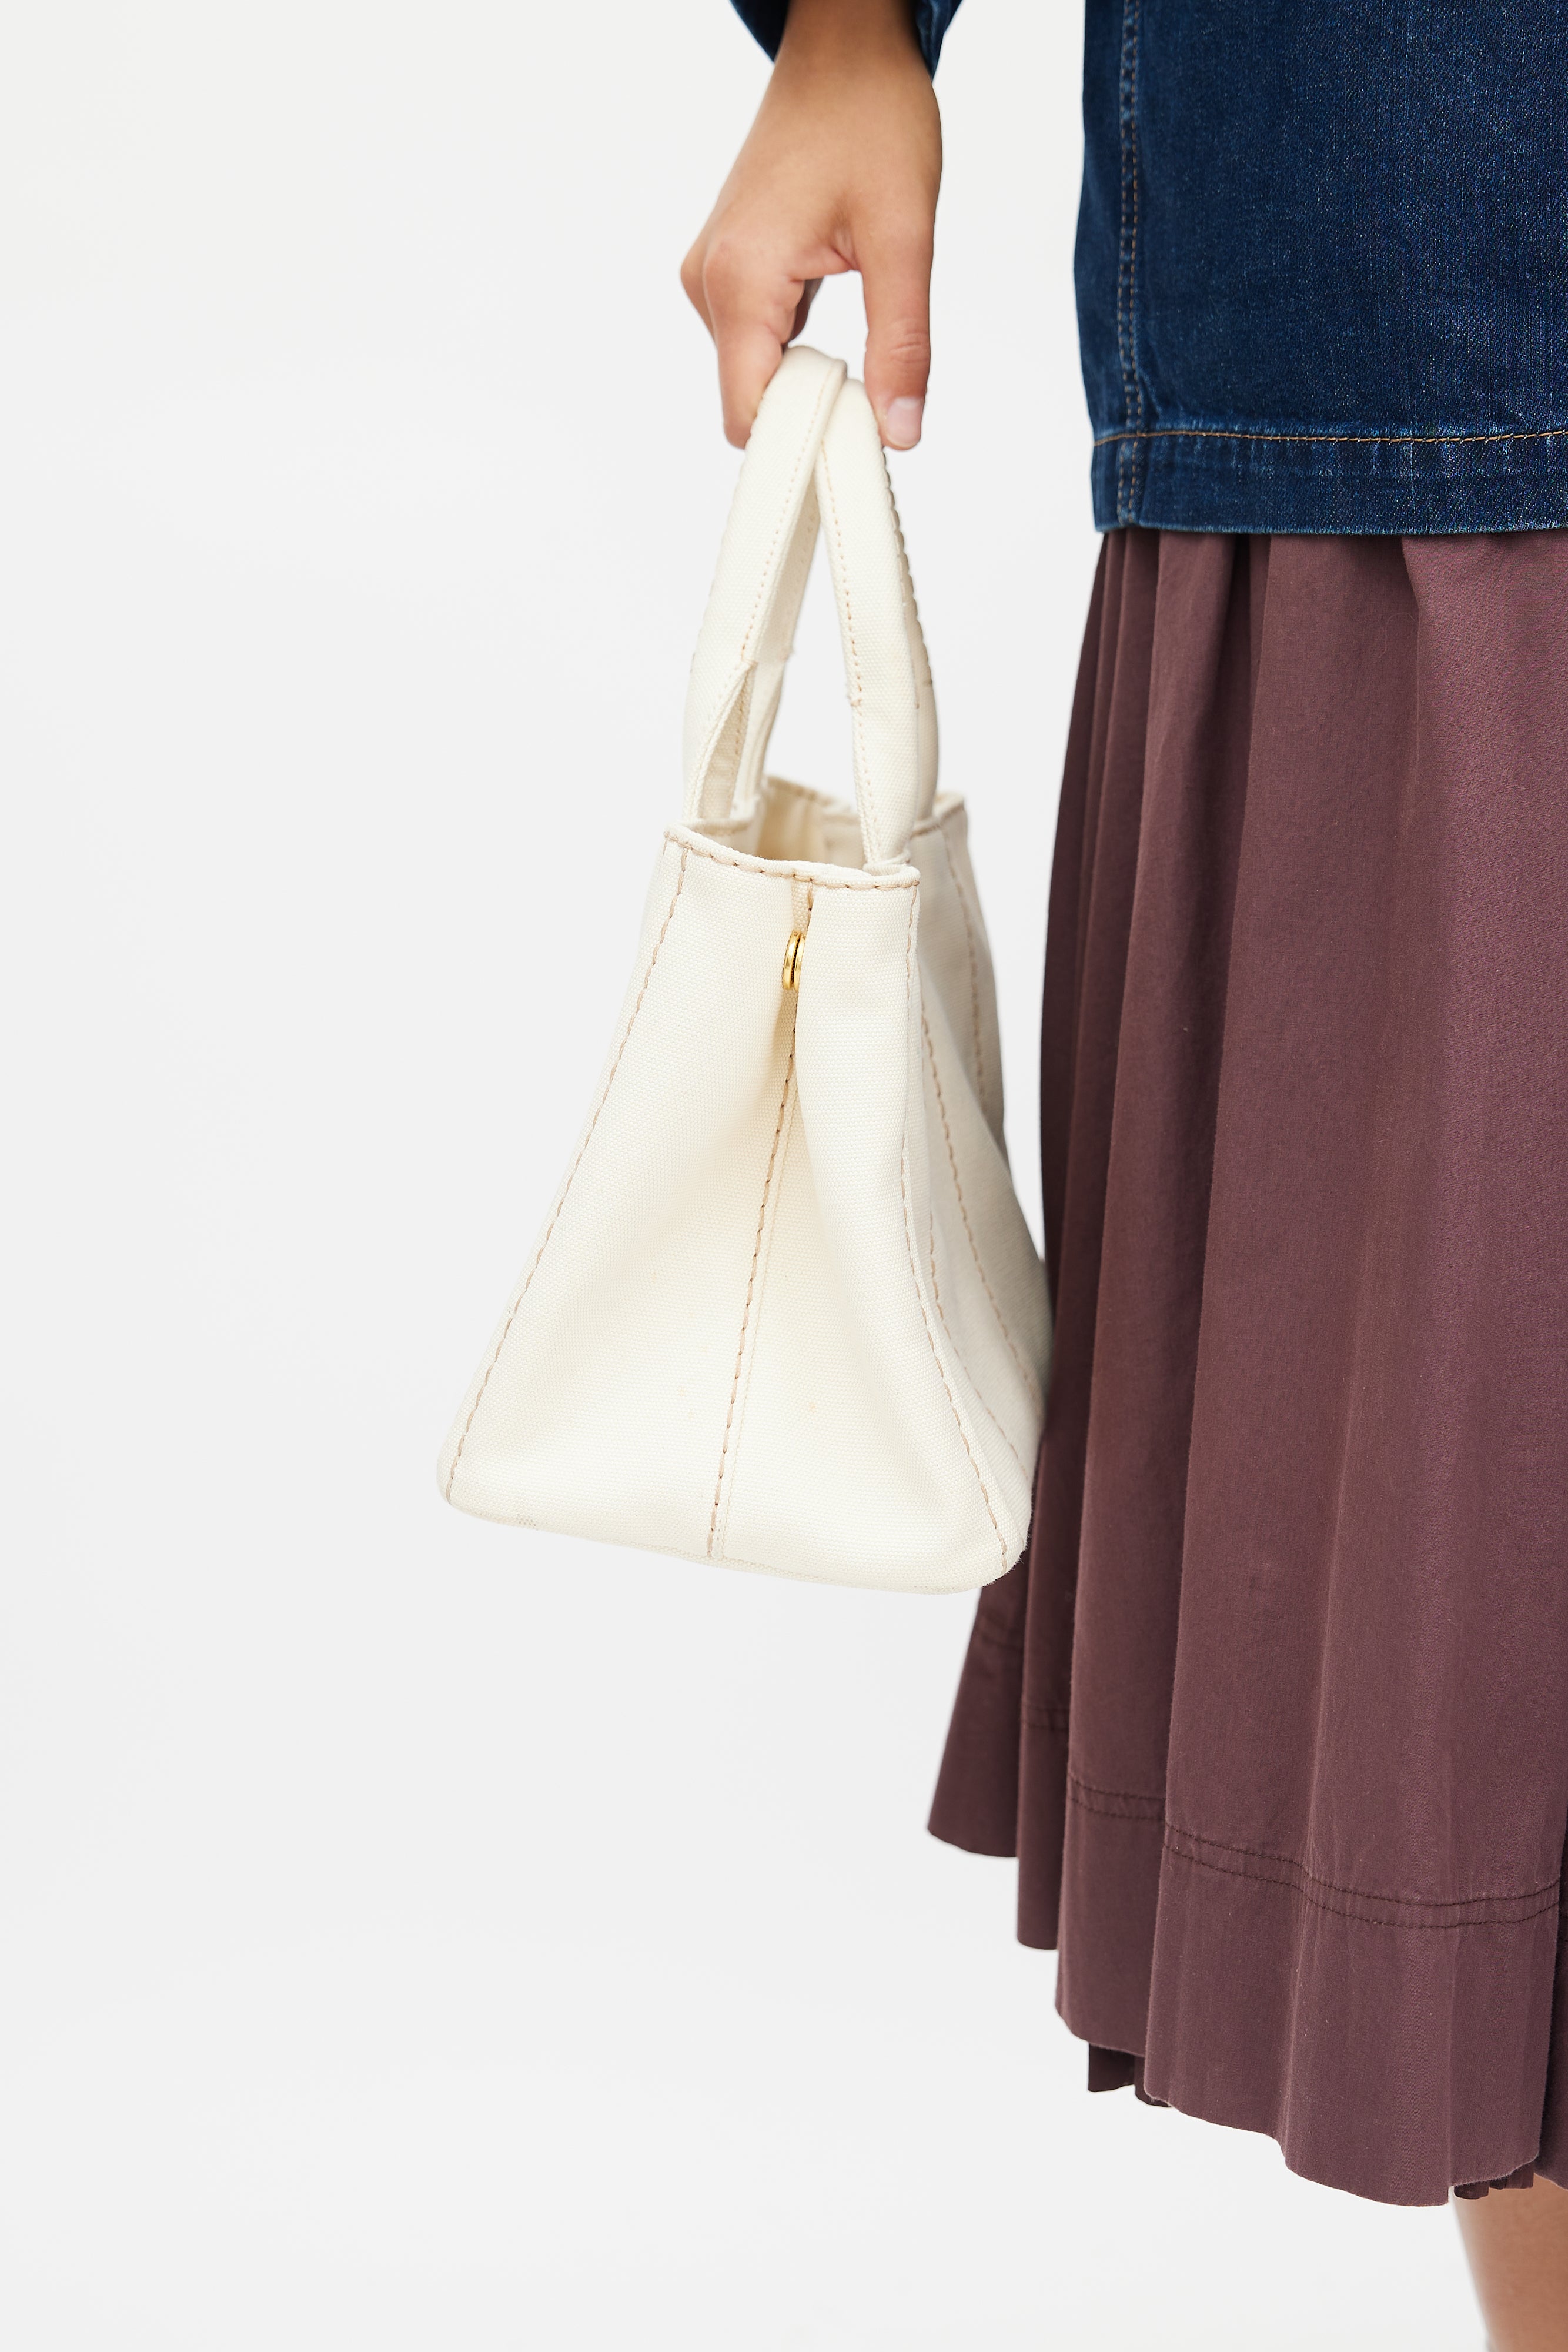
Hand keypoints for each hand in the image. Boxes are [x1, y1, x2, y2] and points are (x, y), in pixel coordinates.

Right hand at [681, 0, 941, 449]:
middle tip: (873, 380)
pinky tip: (833, 298)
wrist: (844, 48)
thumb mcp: (904, 238)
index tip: (856, 437)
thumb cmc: (870, 117)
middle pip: (749, 400)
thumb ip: (901, 345)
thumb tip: (900, 433)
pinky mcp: (727, 266)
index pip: (749, 414)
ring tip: (855, 320)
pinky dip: (796, 347)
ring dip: (806, 374)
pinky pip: (756, 338)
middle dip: (809, 410)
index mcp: (739, 279)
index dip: (802, 440)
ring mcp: (712, 273)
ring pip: (754, 372)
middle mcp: (708, 282)